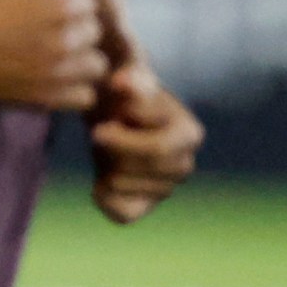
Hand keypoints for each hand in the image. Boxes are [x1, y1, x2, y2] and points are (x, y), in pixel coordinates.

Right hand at [0, 0, 107, 108]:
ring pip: (95, 66)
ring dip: (82, 59)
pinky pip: (83, 96)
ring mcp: (57, 73)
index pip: (91, 4)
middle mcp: (65, 41)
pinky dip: (76, 88)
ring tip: (61, 53)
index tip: (51, 5)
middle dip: (78, 29)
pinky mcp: (46, 98)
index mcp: (62, 6)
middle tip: (52, 27)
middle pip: (94, 34)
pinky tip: (57, 76)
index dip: (72, 2)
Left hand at [85, 64, 202, 223]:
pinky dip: (104, 196)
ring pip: (122, 187)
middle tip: (97, 133)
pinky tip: (101, 175)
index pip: (155, 149)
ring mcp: (167, 188)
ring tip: (105, 146)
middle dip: (111, 150)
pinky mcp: (145, 204)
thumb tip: (124, 81)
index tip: (105, 120)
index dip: (121, 134)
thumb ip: (130, 73)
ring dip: (104, 165)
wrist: (108, 109)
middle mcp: (185, 164)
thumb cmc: (119, 88)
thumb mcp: (125, 73)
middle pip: (136, 170)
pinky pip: (121, 213)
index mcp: (190, 134)